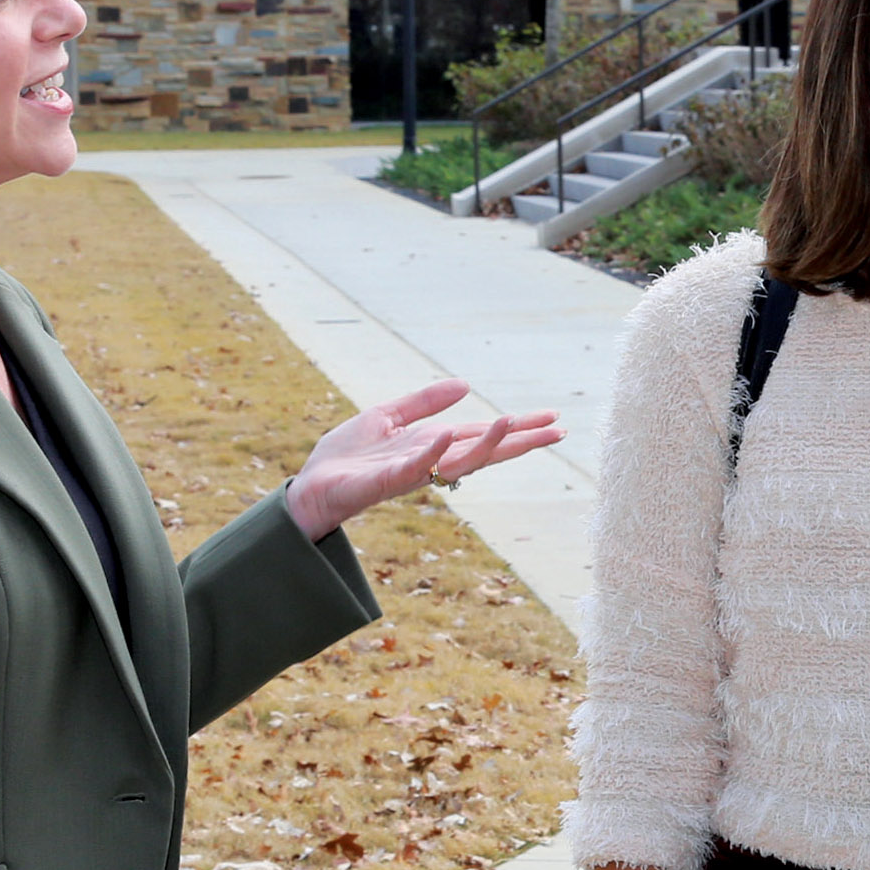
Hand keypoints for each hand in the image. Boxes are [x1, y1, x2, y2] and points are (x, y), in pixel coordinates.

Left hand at [282, 379, 562, 540]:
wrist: (310, 486)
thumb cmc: (346, 457)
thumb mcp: (387, 416)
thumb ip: (424, 402)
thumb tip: (465, 384)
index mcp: (435, 445)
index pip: (485, 435)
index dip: (520, 428)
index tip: (554, 420)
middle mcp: (432, 461)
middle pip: (487, 451)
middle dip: (522, 441)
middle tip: (560, 430)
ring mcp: (413, 472)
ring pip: (460, 460)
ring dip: (487, 442)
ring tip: (512, 422)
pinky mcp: (387, 481)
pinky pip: (415, 468)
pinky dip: (432, 453)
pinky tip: (449, 434)